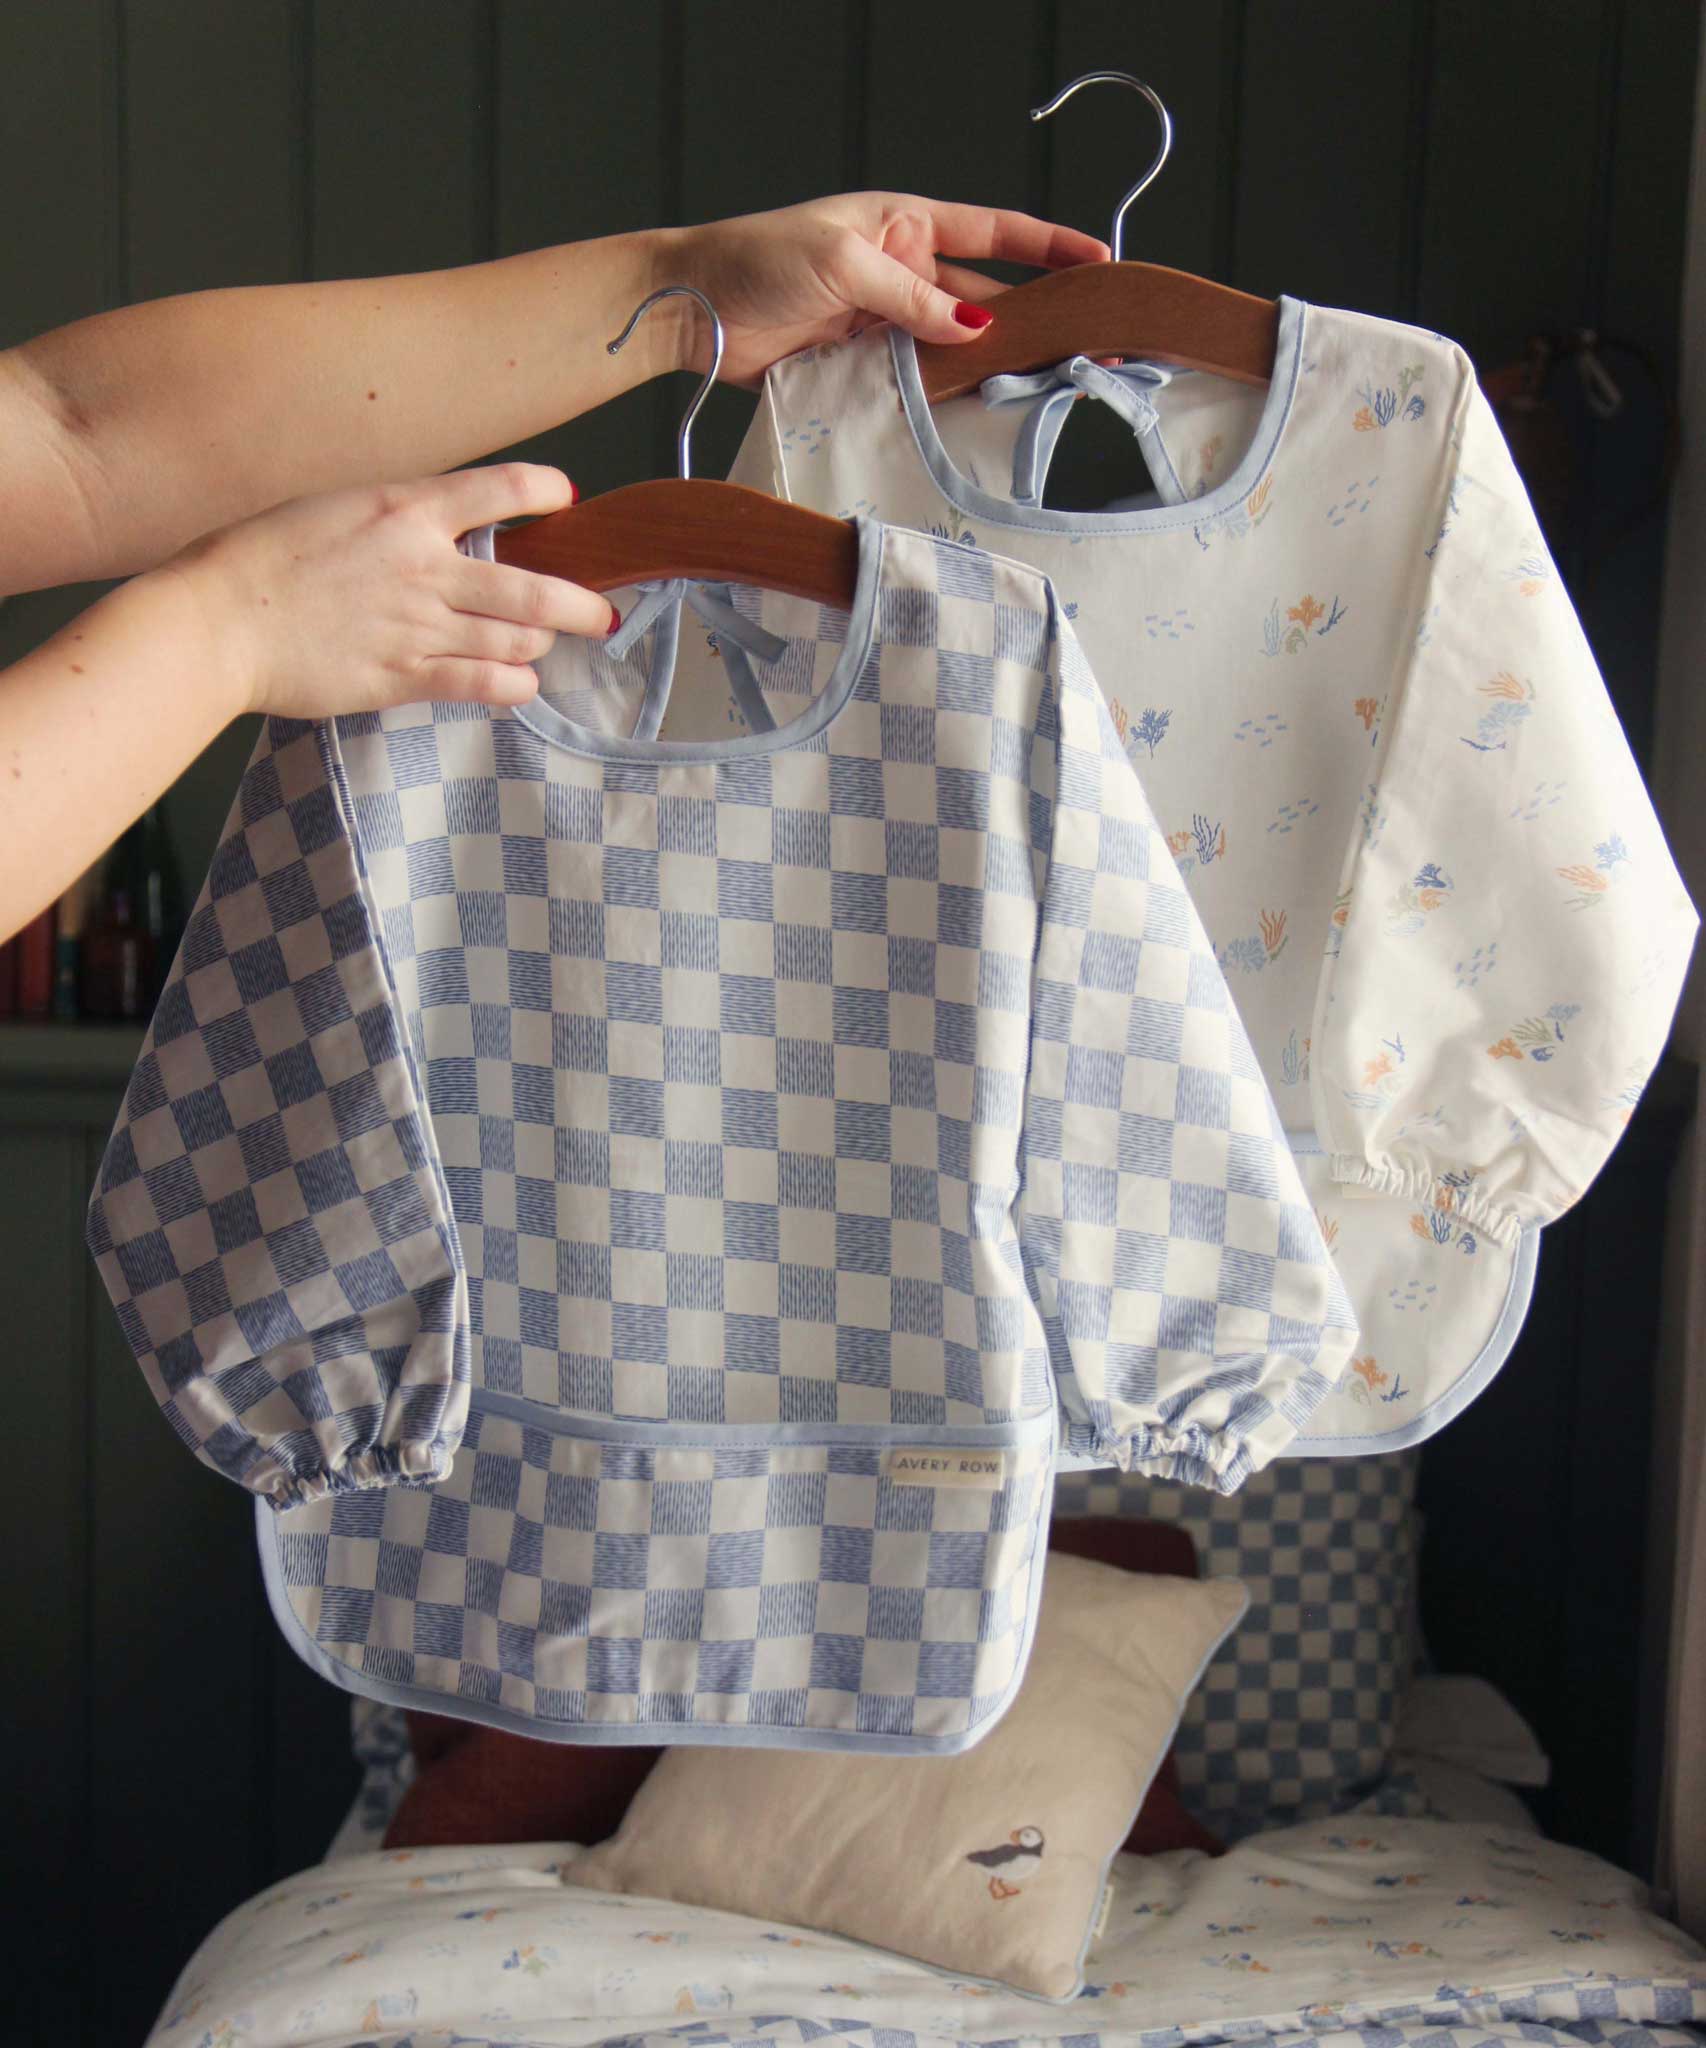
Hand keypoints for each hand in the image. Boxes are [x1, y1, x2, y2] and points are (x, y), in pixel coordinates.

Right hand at [165, 463, 613, 719]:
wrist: (218, 620)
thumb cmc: (260, 560)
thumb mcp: (333, 509)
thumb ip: (393, 522)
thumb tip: (433, 529)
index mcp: (405, 509)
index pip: (499, 488)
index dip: (544, 490)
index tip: (567, 497)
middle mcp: (426, 566)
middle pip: (534, 587)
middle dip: (581, 604)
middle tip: (602, 614)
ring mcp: (419, 626)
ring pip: (515, 639)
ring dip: (539, 645)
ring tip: (540, 649)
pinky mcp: (404, 677)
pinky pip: (482, 684)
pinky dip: (513, 685)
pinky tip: (521, 685)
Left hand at [664, 193, 1108, 386]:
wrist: (694, 308)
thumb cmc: (757, 258)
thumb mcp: (842, 261)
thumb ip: (910, 297)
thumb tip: (975, 330)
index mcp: (904, 225)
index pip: (993, 232)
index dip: (1047, 247)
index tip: (1098, 263)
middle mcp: (902, 272)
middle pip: (985, 300)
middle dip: (1035, 322)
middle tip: (1087, 350)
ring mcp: (884, 323)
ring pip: (954, 348)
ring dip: (993, 369)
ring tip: (1045, 390)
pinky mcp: (861, 366)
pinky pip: (916, 383)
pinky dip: (943, 399)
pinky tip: (977, 415)